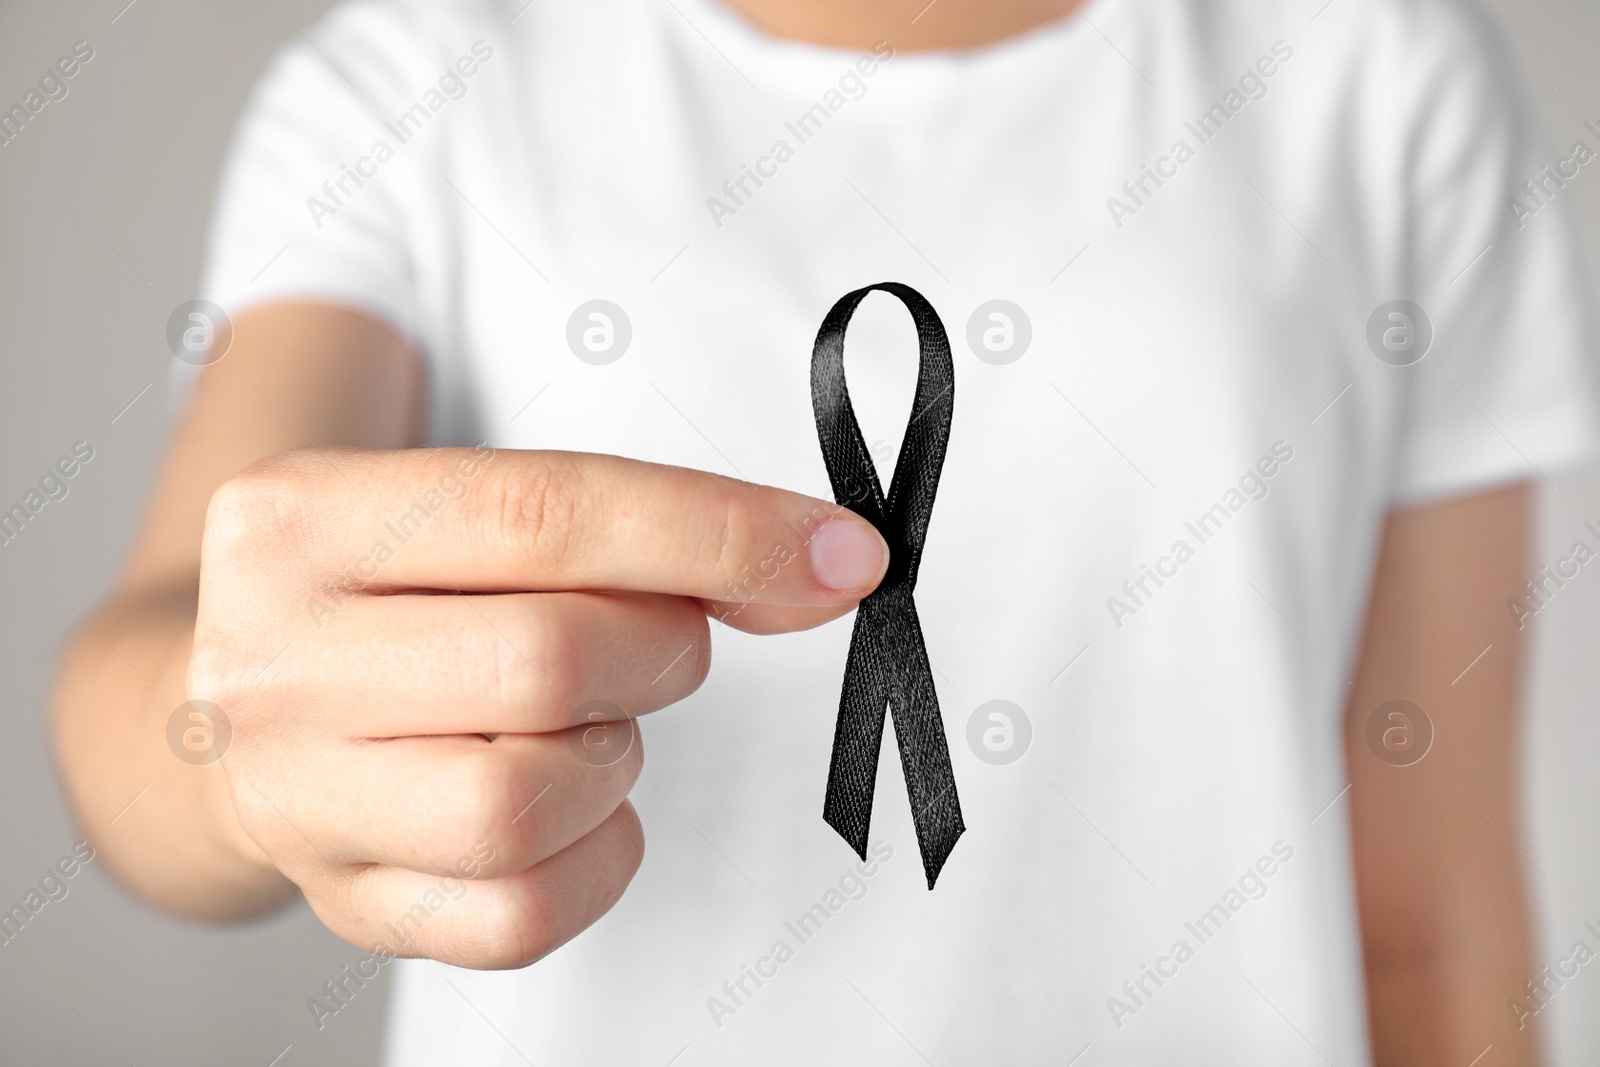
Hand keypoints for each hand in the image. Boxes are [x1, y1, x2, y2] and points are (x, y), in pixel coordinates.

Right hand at [188, 447, 888, 967]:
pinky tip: (581, 803)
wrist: (243, 697)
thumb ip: (632, 530)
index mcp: (304, 516)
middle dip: (661, 652)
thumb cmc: (397, 594)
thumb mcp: (469, 515)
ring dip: (612, 759)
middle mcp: (274, 658)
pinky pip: (522, 913)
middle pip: (547, 661)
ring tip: (592, 723)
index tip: (839, 555)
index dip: (720, 534)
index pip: (548, 514)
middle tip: (660, 643)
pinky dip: (600, 857)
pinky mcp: (343, 898)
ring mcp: (296, 794)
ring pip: (522, 803)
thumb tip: (820, 564)